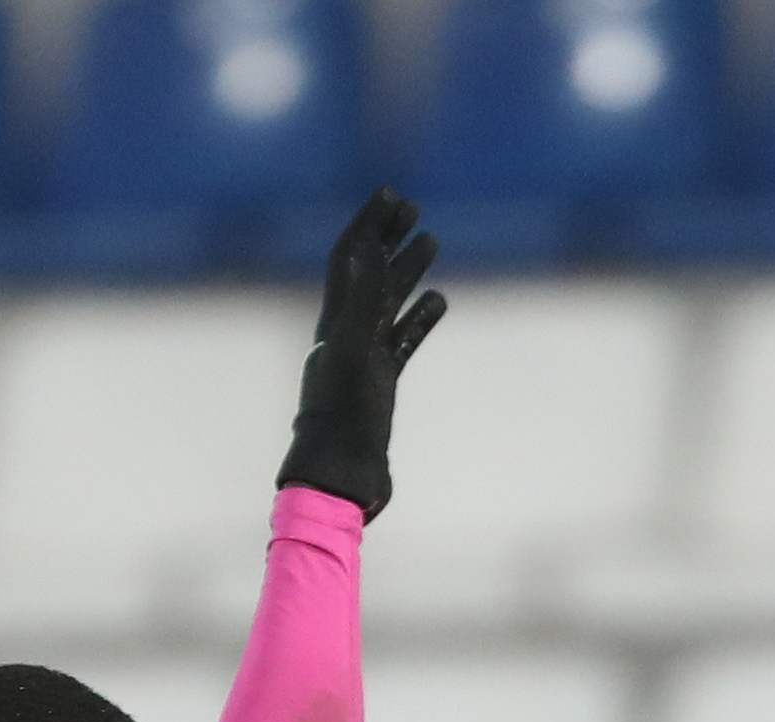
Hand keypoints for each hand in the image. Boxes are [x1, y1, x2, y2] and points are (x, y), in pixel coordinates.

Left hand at [278, 188, 447, 516]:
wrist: (341, 474)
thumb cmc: (343, 418)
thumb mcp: (352, 352)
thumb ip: (358, 301)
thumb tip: (360, 249)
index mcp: (335, 321)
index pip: (350, 258)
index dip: (369, 223)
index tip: (390, 194)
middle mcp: (346, 333)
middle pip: (368, 272)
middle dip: (388, 236)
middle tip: (412, 208)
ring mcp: (364, 358)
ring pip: (389, 302)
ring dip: (408, 269)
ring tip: (432, 241)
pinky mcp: (381, 382)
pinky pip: (403, 339)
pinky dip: (420, 316)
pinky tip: (439, 300)